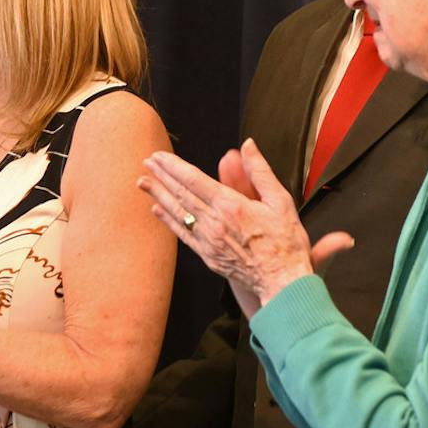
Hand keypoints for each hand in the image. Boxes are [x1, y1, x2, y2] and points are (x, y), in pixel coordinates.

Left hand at [138, 139, 352, 316]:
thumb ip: (260, 171)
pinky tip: (157, 210)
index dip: (174, 166)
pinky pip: (182, 234)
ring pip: (178, 212)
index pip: (194, 180)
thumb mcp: (280, 200)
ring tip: (142, 182)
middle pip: (181, 194)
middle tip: (146, 162)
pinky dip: (168, 220)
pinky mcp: (207, 255)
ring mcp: (208, 240)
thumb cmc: (285, 242)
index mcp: (231, 205)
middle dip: (162, 176)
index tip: (159, 156)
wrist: (282, 281)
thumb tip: (247, 145)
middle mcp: (214, 222)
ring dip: (158, 195)